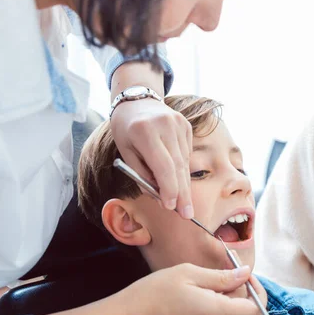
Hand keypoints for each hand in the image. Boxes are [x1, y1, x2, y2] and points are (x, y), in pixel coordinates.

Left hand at [110, 98, 193, 217]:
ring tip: (183, 202)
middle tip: (187, 215)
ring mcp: (179, 124)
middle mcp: (165, 126)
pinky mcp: (186, 125)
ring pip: (184, 162)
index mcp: (144, 132)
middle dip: (183, 194)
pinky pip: (186, 153)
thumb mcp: (125, 151)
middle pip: (178, 167)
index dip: (169, 189)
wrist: (137, 99)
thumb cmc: (126, 129)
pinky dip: (182, 168)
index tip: (171, 207)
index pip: (163, 166)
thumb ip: (142, 173)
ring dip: (183, 184)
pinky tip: (177, 175)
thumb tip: (161, 196)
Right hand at [123, 263, 265, 314]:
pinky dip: (213, 295)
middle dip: (238, 282)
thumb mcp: (190, 273)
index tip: (245, 273)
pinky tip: (196, 284)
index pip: (257, 311)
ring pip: (229, 305)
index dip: (258, 291)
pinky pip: (216, 309)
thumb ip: (222, 276)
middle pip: (243, 305)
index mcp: (217, 311)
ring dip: (223, 287)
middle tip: (224, 261)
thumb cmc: (156, 292)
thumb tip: (246, 273)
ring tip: (203, 273)